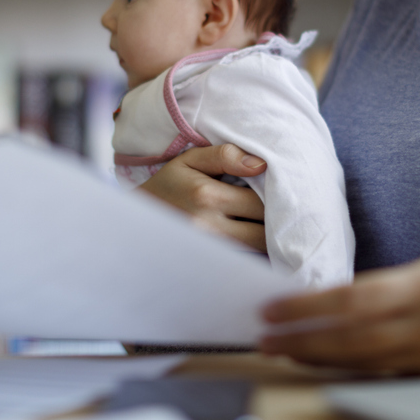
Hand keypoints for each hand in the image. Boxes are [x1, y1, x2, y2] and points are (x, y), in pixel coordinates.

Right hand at [139, 144, 268, 251]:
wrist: (137, 221)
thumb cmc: (169, 185)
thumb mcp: (190, 160)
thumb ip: (225, 155)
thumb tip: (261, 164)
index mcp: (207, 196)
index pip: (261, 201)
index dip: (277, 197)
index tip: (280, 191)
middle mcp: (208, 227)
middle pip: (264, 231)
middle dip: (277, 221)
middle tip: (282, 210)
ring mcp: (208, 250)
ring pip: (257, 250)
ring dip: (268, 238)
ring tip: (271, 223)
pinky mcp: (208, 264)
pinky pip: (244, 261)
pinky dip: (253, 251)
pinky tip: (254, 238)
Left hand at [260, 240, 419, 373]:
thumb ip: (401, 283)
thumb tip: (350, 301)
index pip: (352, 300)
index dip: (306, 307)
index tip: (274, 307)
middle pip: (353, 337)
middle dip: (303, 339)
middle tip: (266, 337)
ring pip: (370, 361)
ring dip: (325, 358)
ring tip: (290, 352)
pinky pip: (399, 374)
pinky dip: (364, 369)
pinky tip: (339, 365)